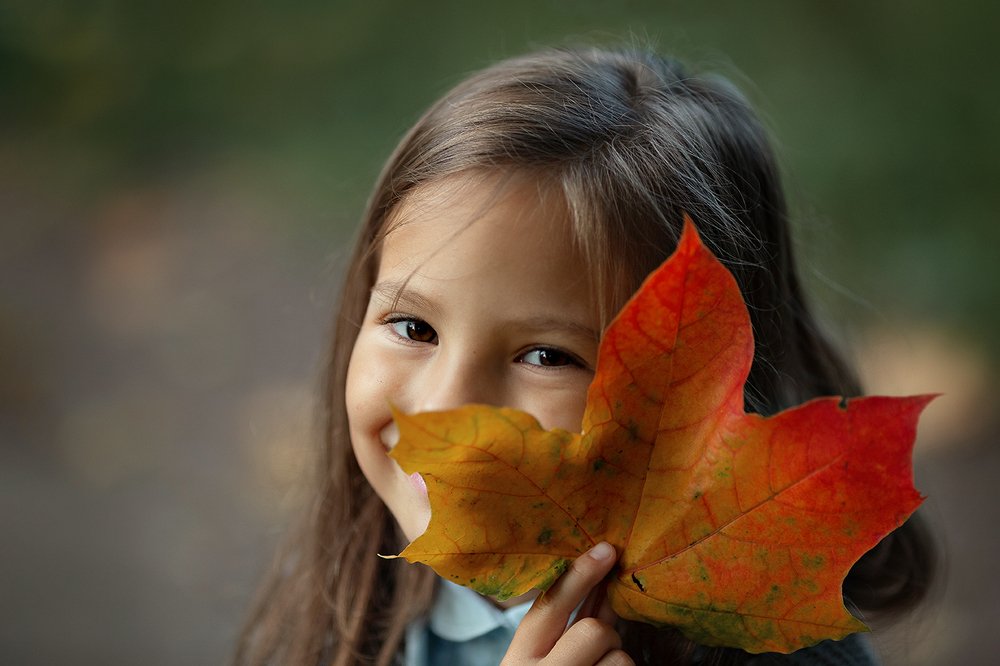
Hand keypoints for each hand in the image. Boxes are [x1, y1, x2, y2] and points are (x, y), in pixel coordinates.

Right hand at [501, 542, 633, 664]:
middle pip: (592, 630)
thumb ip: (567, 626)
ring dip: (615, 659)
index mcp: (519, 657)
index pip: (550, 605)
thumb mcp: (541, 657)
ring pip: (617, 655)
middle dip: (605, 633)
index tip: (604, 551)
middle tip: (600, 648)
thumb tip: (600, 581)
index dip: (580, 575)